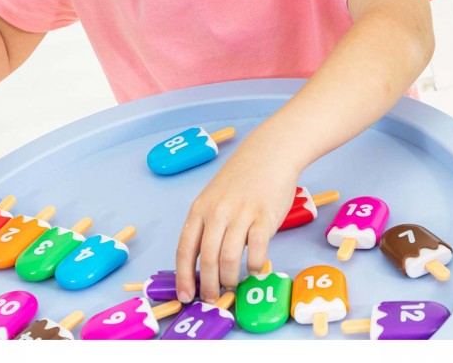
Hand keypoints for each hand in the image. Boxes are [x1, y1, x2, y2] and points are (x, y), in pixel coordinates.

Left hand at [175, 137, 298, 303]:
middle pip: (207, 258)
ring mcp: (241, 213)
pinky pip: (256, 249)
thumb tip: (203, 263)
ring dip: (230, 278)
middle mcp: (217, 211)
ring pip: (229, 257)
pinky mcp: (265, 216)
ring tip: (233, 284)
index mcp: (200, 208)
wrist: (269, 154)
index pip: (185, 248)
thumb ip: (207, 224)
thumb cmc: (241, 179)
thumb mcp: (214, 197)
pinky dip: (254, 265)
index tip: (185, 295)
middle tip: (212, 298)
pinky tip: (255, 269)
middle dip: (208, 284)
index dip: (183, 276)